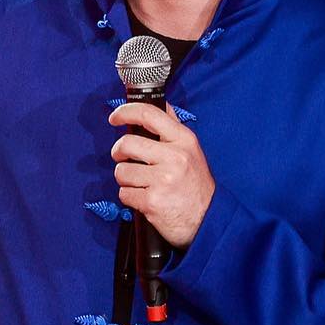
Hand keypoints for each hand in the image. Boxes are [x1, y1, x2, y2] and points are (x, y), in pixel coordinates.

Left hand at [108, 102, 214, 247]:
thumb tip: (159, 104)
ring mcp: (163, 179)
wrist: (209, 220)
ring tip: (143, 185)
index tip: (115, 117)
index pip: (149, 114)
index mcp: (184, 140)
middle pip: (126, 144)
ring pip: (121, 171)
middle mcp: (175, 157)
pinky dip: (130, 197)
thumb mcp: (191, 151)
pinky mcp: (152, 201)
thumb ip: (173, 128)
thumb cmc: (196, 186)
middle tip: (124, 159)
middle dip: (119, 153)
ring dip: (126, 180)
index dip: (126, 112)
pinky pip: (124, 193)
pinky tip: (145, 199)